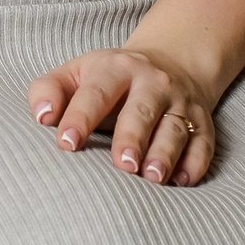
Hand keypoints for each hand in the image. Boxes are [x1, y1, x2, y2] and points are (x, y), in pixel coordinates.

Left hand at [29, 41, 218, 184]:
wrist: (171, 63)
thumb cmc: (108, 80)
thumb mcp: (75, 73)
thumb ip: (48, 90)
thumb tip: (42, 116)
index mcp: (114, 69)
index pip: (96, 92)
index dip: (80, 117)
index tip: (67, 143)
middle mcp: (152, 83)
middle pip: (141, 111)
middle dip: (131, 137)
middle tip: (122, 164)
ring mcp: (180, 103)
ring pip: (175, 129)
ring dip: (165, 154)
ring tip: (152, 177)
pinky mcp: (202, 124)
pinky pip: (203, 144)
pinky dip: (195, 163)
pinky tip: (182, 181)